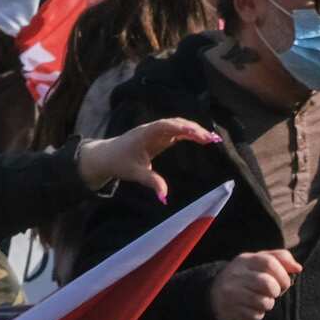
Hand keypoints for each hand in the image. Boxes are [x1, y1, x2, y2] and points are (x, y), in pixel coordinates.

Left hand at [79, 117, 221, 199]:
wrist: (107, 155)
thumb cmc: (120, 162)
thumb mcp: (135, 173)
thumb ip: (151, 182)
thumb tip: (165, 197)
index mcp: (145, 134)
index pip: (165, 126)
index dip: (182, 128)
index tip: (197, 134)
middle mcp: (152, 129)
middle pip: (176, 123)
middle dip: (194, 129)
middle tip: (212, 140)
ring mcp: (156, 131)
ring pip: (178, 125)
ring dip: (195, 130)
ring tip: (212, 139)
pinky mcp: (159, 136)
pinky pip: (177, 131)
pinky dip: (190, 134)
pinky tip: (202, 140)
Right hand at [210, 250, 301, 319]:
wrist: (215, 294)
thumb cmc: (246, 276)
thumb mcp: (259, 262)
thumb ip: (280, 259)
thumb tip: (298, 268)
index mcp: (246, 260)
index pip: (269, 262)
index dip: (283, 274)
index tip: (285, 282)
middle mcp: (236, 274)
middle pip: (267, 283)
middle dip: (277, 291)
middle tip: (274, 293)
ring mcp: (232, 292)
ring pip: (262, 302)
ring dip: (268, 304)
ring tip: (263, 301)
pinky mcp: (230, 308)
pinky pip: (255, 315)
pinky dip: (258, 314)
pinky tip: (252, 308)